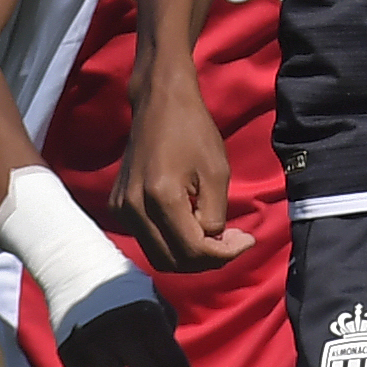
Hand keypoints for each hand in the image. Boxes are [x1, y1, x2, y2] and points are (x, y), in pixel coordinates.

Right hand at [110, 66, 254, 272]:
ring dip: (190, 256)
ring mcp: (122, 208)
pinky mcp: (118, 206)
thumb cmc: (193, 131)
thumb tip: (212, 243)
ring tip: (216, 237)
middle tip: (233, 242)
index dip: (226, 254)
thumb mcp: (217, 173)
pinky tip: (192, 225)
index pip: (193, 250)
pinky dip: (173, 243)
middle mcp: (134, 207)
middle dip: (208, 260)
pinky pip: (148, 240)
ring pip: (159, 256)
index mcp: (160, 196)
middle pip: (174, 262)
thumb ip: (215, 215)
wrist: (159, 104)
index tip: (248, 240)